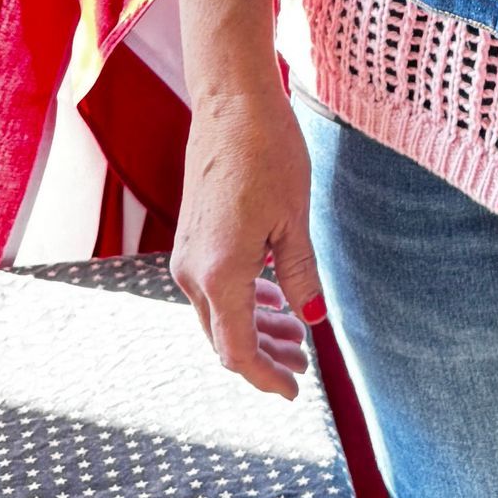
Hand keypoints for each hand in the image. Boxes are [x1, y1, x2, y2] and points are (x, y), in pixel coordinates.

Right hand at [171, 77, 324, 399]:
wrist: (231, 104)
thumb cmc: (269, 154)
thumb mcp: (295, 221)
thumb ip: (300, 277)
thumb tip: (311, 321)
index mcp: (220, 274)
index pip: (238, 353)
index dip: (266, 379)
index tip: (295, 392)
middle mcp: (193, 273)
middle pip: (225, 340)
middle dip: (264, 357)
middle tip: (304, 364)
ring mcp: (186, 257)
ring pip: (217, 316)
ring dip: (254, 330)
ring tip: (295, 337)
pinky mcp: (189, 240)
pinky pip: (211, 290)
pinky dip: (242, 304)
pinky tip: (273, 299)